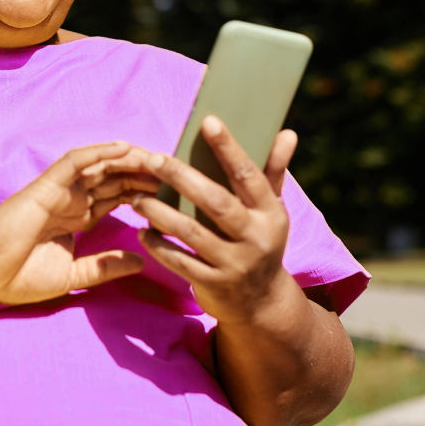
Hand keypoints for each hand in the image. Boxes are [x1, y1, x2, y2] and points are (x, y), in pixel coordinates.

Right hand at [0, 141, 159, 304]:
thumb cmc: (16, 275)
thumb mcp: (72, 275)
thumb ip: (104, 266)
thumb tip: (141, 260)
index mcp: (79, 216)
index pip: (119, 196)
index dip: (145, 190)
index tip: (175, 192)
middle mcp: (73, 199)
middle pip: (116, 177)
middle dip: (144, 172)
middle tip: (176, 170)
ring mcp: (60, 190)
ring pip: (101, 165)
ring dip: (129, 158)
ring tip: (158, 156)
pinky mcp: (46, 186)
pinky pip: (75, 162)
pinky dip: (99, 152)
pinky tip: (124, 148)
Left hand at [130, 117, 299, 326]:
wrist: (262, 304)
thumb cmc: (262, 240)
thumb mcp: (272, 209)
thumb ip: (274, 170)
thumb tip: (287, 132)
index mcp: (271, 212)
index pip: (248, 174)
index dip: (229, 147)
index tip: (208, 121)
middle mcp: (255, 237)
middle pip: (215, 202)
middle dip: (182, 177)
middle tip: (153, 158)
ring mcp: (234, 264)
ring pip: (192, 232)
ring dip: (161, 213)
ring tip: (137, 197)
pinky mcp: (214, 285)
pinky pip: (180, 262)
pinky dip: (158, 246)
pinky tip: (142, 232)